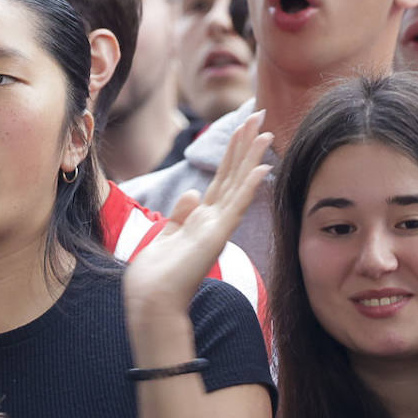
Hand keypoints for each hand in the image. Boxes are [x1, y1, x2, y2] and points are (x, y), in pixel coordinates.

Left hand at [123, 111, 271, 314]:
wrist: (152, 301)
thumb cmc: (156, 276)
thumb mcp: (166, 235)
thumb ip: (180, 213)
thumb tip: (194, 191)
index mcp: (202, 220)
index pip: (221, 179)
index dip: (232, 153)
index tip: (243, 128)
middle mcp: (215, 220)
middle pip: (233, 174)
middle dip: (245, 143)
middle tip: (260, 115)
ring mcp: (218, 226)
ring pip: (239, 183)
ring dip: (252, 155)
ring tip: (265, 129)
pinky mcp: (217, 234)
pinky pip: (237, 203)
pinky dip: (249, 184)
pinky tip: (262, 165)